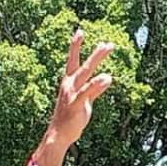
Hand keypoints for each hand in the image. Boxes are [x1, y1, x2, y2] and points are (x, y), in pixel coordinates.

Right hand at [32, 29, 115, 165]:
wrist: (59, 135)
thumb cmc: (71, 117)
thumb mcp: (85, 101)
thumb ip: (96, 90)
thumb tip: (107, 79)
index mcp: (69, 82)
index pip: (72, 60)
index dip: (75, 46)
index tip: (80, 31)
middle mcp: (69, 85)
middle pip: (83, 65)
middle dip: (95, 54)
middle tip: (107, 43)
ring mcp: (72, 94)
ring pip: (86, 73)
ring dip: (96, 60)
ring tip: (107, 50)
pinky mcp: (76, 105)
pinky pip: (87, 92)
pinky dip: (97, 84)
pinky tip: (107, 77)